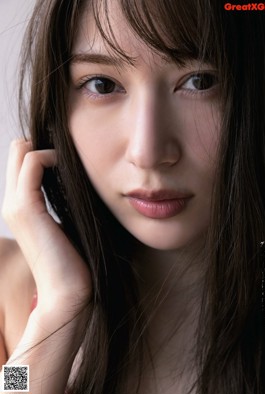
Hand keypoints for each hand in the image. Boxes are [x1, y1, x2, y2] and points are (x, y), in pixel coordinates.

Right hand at [2, 139, 91, 327]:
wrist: (68, 292)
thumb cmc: (73, 259)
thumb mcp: (65, 223)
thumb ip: (61, 201)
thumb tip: (75, 181)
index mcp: (20, 207)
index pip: (22, 160)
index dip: (44, 150)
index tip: (70, 156)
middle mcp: (11, 203)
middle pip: (18, 150)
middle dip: (44, 144)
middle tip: (71, 153)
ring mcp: (14, 204)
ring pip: (22, 151)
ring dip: (49, 148)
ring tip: (71, 160)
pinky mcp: (25, 207)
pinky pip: (32, 162)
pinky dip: (51, 156)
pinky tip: (69, 167)